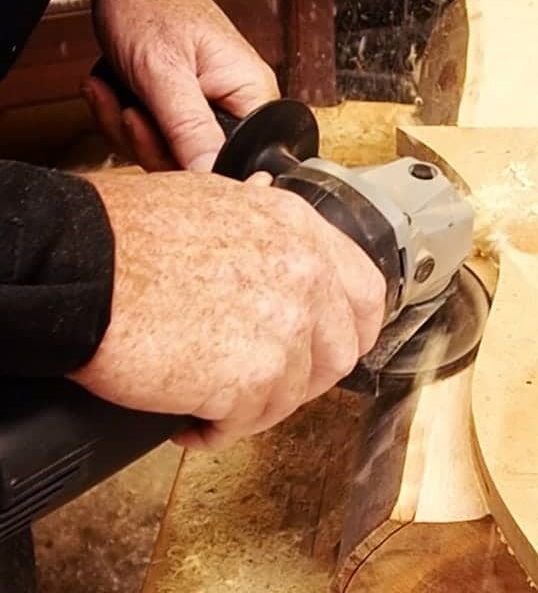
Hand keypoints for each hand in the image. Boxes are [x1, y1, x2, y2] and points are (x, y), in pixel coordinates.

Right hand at [67, 170, 385, 449]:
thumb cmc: (129, 235)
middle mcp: (304, 276)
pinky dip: (215, 430)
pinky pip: (246, 423)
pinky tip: (189, 419)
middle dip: (301, 380)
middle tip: (259, 385)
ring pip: (290, 395)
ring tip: (209, 399)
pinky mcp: (251, 377)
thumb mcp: (213, 200)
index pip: (365, 293)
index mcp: (298, 230)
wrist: (79, 267)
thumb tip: (276, 214)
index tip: (331, 350)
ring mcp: (284, 328)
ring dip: (250, 406)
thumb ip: (262, 222)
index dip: (353, 330)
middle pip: (338, 355)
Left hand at [82, 0, 279, 171]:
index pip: (238, 160)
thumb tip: (211, 176)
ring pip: (172, 157)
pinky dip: (125, 124)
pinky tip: (114, 94)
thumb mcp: (165, 71)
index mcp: (251, 96)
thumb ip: (188, 129)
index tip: (162, 146)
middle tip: (130, 112)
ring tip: (116, 94)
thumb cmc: (151, 4)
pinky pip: (156, 142)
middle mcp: (236, 108)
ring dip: (130, 132)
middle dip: (151, 144)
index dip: (198, 165)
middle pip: (200, 164)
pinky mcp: (183, 115)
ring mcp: (208, 113)